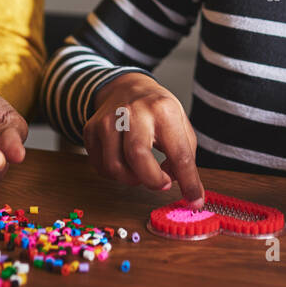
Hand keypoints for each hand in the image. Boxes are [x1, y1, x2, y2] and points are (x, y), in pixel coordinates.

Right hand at [82, 73, 204, 205]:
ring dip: (132, 179)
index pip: (178, 153)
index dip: (188, 182)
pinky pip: (100, 166)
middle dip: (152, 180)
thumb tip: (182, 186)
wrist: (125, 87)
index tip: (194, 199)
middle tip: (162, 183)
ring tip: (142, 171)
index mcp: (162, 109)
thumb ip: (185, 154)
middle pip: (137, 157)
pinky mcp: (91, 129)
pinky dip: (115, 174)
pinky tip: (126, 163)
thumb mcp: (180, 122)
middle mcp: (132, 112)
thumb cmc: (155, 109)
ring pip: (114, 166)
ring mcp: (107, 120)